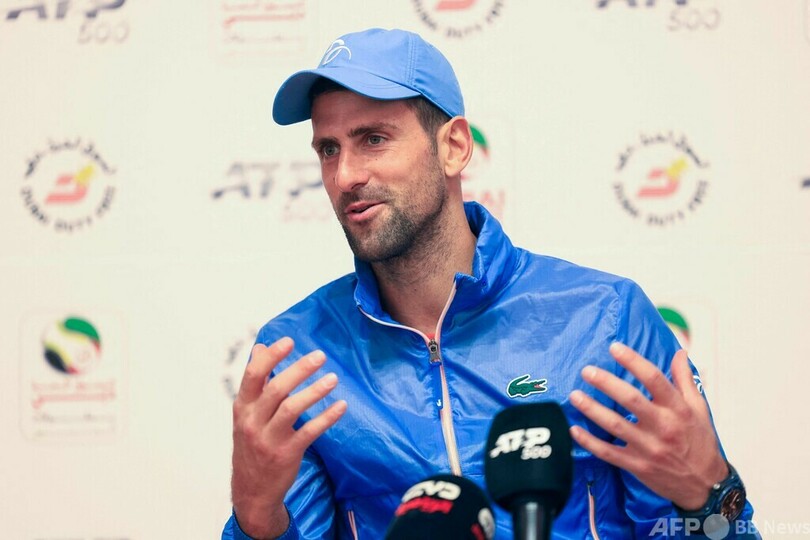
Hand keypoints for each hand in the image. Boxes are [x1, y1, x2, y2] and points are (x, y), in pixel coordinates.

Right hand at [231, 337, 346, 537]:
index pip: (253, 376)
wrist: (252, 492)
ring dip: (314, 391)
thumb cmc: (252, 444)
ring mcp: (268, 439)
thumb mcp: (246, 413)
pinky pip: (309, 432)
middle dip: (299, 370)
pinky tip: (341, 406)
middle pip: (275, 389)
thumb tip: (260, 347)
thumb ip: (256, 381)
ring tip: (334, 378)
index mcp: (242, 407)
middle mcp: (252, 422)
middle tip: (320, 355)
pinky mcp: (286, 454)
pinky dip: (326, 418)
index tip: (289, 341)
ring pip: (291, 409)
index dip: (271, 357)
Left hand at [568, 342, 727, 509]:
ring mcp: (648, 448)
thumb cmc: (700, 442)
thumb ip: (685, 379)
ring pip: (615, 425)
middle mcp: (663, 426)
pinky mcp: (637, 465)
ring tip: (574, 395)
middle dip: (606, 383)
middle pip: (630, 400)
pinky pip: (608, 453)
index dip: (633, 361)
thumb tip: (680, 352)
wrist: (705, 485)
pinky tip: (574, 430)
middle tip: (587, 371)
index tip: (614, 347)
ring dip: (592, 409)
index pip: (655, 379)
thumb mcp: (699, 408)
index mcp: (677, 409)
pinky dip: (589, 442)